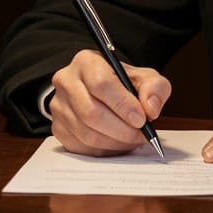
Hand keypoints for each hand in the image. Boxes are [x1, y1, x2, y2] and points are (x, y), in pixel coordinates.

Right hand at [49, 49, 170, 155]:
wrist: (103, 90)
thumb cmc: (122, 82)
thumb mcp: (144, 77)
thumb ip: (155, 87)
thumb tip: (150, 108)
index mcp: (86, 62)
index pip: (101, 84)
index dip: (123, 104)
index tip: (141, 119)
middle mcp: (67, 81)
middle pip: (92, 112)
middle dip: (122, 129)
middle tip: (141, 134)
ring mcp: (59, 106)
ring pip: (87, 133)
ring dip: (115, 142)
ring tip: (133, 139)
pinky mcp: (58, 128)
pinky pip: (81, 147)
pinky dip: (104, 150)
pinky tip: (118, 143)